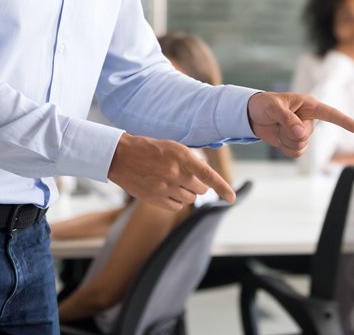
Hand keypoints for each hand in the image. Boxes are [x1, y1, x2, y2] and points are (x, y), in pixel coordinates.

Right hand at [107, 133, 235, 209]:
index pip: (207, 174)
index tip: (231, 198)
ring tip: (174, 181)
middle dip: (199, 185)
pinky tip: (167, 190)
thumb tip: (205, 176)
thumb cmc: (150, 149)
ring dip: (187, 192)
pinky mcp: (155, 198)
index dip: (222, 187)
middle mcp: (174, 173)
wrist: (121, 157)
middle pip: (201, 189)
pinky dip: (177, 201)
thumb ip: (190, 160)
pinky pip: (177, 206)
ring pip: (190, 199)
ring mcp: (164, 187)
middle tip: (187, 177)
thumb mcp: (173, 147)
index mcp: (181, 156)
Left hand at [247, 92, 353, 157]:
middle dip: (290, 132)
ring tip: (278, 128)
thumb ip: (288, 119)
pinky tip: (278, 138)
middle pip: (307, 135)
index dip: (345, 121)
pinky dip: (285, 148)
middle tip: (278, 121)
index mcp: (308, 105)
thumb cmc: (264, 104)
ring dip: (286, 140)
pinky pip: (295, 153)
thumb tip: (300, 133)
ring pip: (301, 146)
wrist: (252, 114)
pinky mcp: (295, 142)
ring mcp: (302, 132)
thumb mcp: (274, 107)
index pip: (330, 114)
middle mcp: (308, 119)